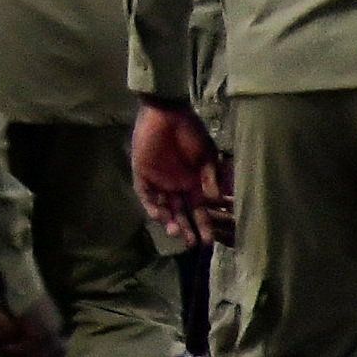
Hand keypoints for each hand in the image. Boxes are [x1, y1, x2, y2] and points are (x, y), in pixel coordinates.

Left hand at [132, 101, 230, 244]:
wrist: (167, 113)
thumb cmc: (191, 132)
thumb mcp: (206, 155)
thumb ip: (210, 176)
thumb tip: (214, 198)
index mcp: (193, 183)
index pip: (198, 210)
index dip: (203, 225)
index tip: (209, 240)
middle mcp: (176, 186)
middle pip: (181, 213)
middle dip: (186, 229)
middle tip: (192, 243)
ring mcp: (158, 181)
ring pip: (163, 208)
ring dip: (168, 220)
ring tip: (175, 231)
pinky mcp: (142, 174)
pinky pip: (146, 194)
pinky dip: (151, 205)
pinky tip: (159, 214)